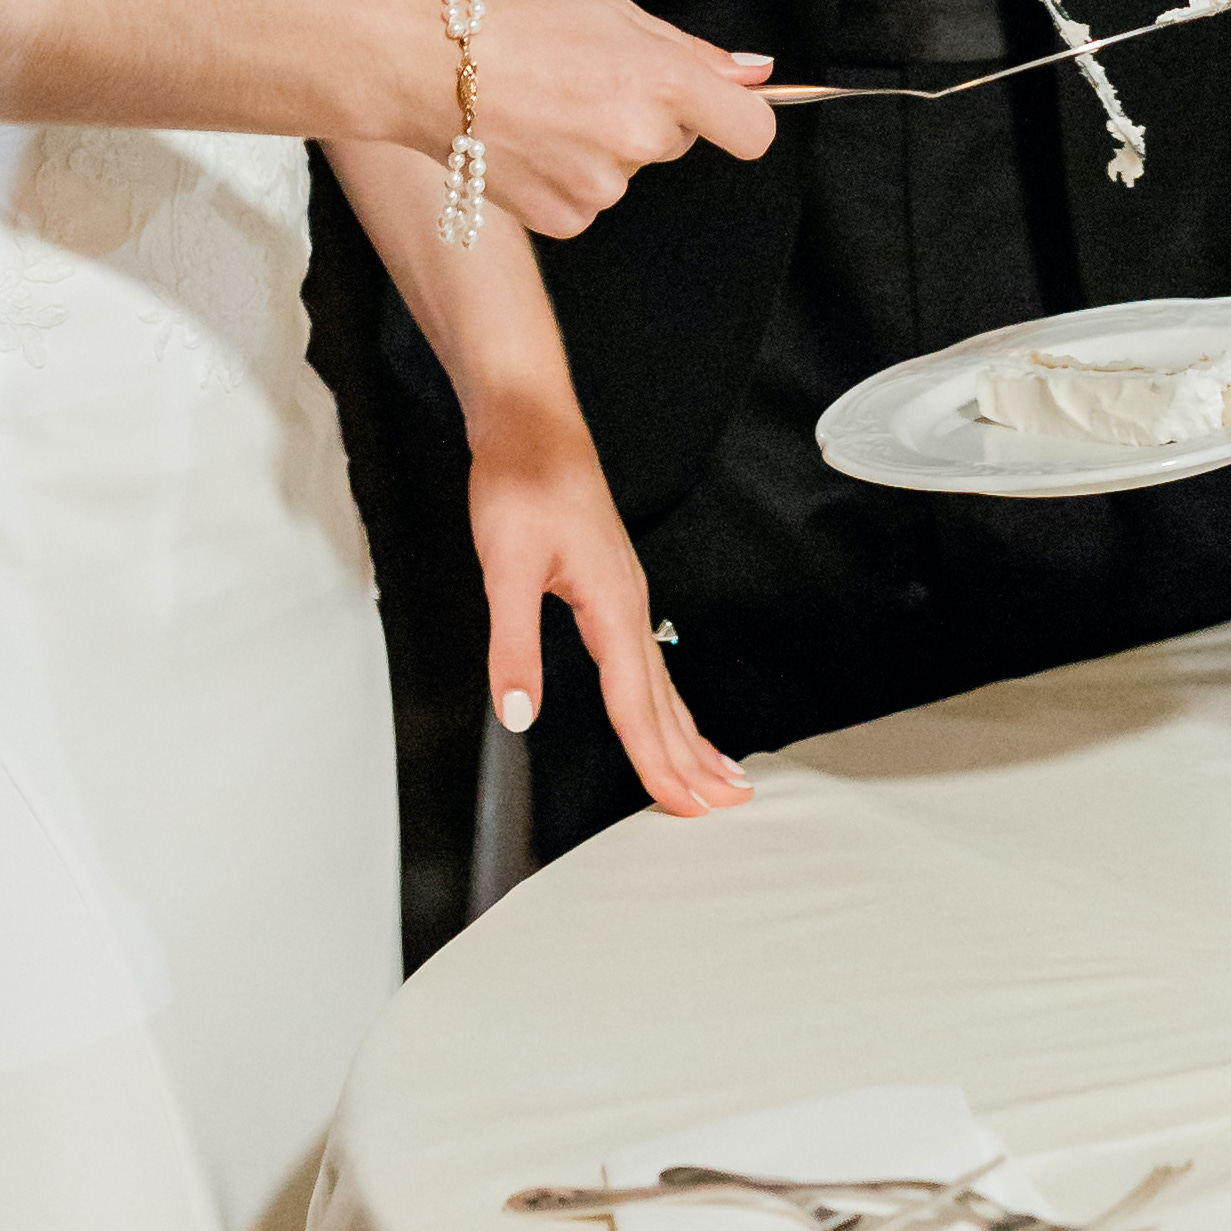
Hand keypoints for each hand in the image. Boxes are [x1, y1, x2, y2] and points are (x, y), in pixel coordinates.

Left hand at [469, 400, 748, 818]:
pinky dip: (664, 698)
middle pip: (666, 700)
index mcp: (612, 604)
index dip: (657, 761)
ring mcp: (625, 594)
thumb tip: (520, 715)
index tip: (684, 807)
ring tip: (719, 771)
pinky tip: (666, 708)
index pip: (636, 703)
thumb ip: (514, 645)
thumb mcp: (505, 567)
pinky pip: (648, 658)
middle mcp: (629, 603)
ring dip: (689, 732)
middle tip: (725, 807)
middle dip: (693, 758)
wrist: (531, 423)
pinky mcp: (612, 585)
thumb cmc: (521, 482)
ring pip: (663, 681)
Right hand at [472, 0, 775, 236]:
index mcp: (664, 82)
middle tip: (585, 81)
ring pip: (626, 169)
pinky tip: (528, 141)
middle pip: (677, 140)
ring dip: (600, 145)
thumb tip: (755, 72)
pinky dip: (565, 176)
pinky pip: (587, 199)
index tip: (726, 111)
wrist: (421, 64)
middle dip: (646, 114)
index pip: (752, 130)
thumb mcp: (612, 11)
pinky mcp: (563, 219)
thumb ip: (691, 50)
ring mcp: (601, 186)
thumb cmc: (512, 21)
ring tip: (544, 106)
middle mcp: (639, 140)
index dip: (742, 118)